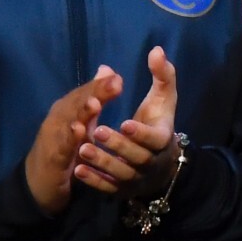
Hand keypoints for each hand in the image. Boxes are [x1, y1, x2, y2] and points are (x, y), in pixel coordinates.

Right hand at [26, 66, 123, 214]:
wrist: (37, 183)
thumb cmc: (63, 151)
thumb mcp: (81, 123)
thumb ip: (94, 98)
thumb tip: (107, 71)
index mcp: (66, 110)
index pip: (84, 93)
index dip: (100, 85)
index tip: (118, 77)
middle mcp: (58, 119)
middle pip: (77, 102)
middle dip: (95, 92)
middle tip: (114, 83)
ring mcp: (53, 137)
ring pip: (68, 121)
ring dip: (81, 112)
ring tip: (95, 103)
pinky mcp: (52, 157)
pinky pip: (62, 146)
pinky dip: (69, 138)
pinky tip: (78, 132)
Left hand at [77, 47, 182, 195]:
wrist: (160, 163)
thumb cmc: (158, 123)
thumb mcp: (164, 99)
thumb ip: (162, 75)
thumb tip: (156, 50)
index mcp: (163, 140)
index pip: (155, 139)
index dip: (141, 133)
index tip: (124, 122)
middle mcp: (152, 163)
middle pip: (137, 158)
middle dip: (117, 146)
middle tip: (96, 130)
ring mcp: (137, 179)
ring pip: (121, 174)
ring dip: (102, 162)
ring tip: (82, 148)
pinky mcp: (122, 190)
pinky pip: (108, 188)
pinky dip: (94, 181)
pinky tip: (77, 170)